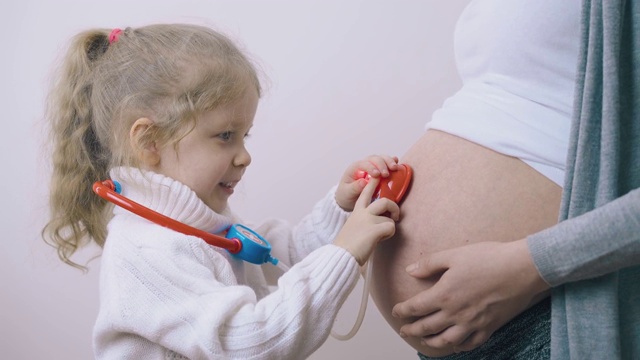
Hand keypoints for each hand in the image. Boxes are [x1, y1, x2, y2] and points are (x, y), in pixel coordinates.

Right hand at [334, 177, 399, 264]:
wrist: (342, 255)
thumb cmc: (348, 246)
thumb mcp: (354, 229)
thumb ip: (365, 222)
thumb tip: (379, 226)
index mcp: (357, 212)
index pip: (365, 193)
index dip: (372, 183)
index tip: (375, 176)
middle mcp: (363, 212)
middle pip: (385, 200)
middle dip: (393, 207)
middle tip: (395, 216)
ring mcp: (369, 219)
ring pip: (390, 215)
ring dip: (390, 224)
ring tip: (382, 234)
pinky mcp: (375, 228)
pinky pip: (391, 227)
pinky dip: (389, 234)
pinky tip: (380, 240)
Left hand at [335, 155, 398, 210]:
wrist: (349, 198)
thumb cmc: (347, 195)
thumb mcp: (347, 193)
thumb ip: (354, 188)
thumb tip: (363, 182)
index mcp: (354, 168)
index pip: (363, 164)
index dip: (371, 167)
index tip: (377, 175)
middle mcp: (364, 164)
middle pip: (374, 158)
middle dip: (381, 164)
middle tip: (386, 174)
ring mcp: (372, 166)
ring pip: (381, 158)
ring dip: (389, 161)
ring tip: (395, 168)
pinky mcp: (379, 170)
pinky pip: (386, 162)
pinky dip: (392, 162)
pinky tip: (397, 163)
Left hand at [391, 239, 549, 352]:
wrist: (521, 269)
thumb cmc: (488, 258)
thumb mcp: (454, 255)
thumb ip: (429, 263)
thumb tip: (410, 271)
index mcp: (444, 294)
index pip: (416, 308)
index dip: (403, 311)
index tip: (396, 312)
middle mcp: (456, 313)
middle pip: (427, 327)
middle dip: (412, 330)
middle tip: (404, 331)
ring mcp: (473, 323)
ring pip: (447, 340)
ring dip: (432, 341)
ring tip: (424, 340)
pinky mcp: (490, 327)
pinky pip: (471, 343)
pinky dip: (460, 346)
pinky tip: (455, 344)